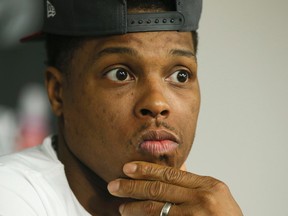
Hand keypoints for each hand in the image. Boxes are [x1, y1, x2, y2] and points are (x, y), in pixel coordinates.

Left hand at [108, 161, 242, 215]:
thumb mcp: (215, 196)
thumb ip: (193, 183)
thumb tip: (173, 169)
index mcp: (209, 186)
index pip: (170, 174)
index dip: (146, 170)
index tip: (128, 168)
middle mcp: (203, 200)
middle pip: (159, 189)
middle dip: (132, 187)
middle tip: (114, 185)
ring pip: (155, 210)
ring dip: (134, 208)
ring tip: (121, 207)